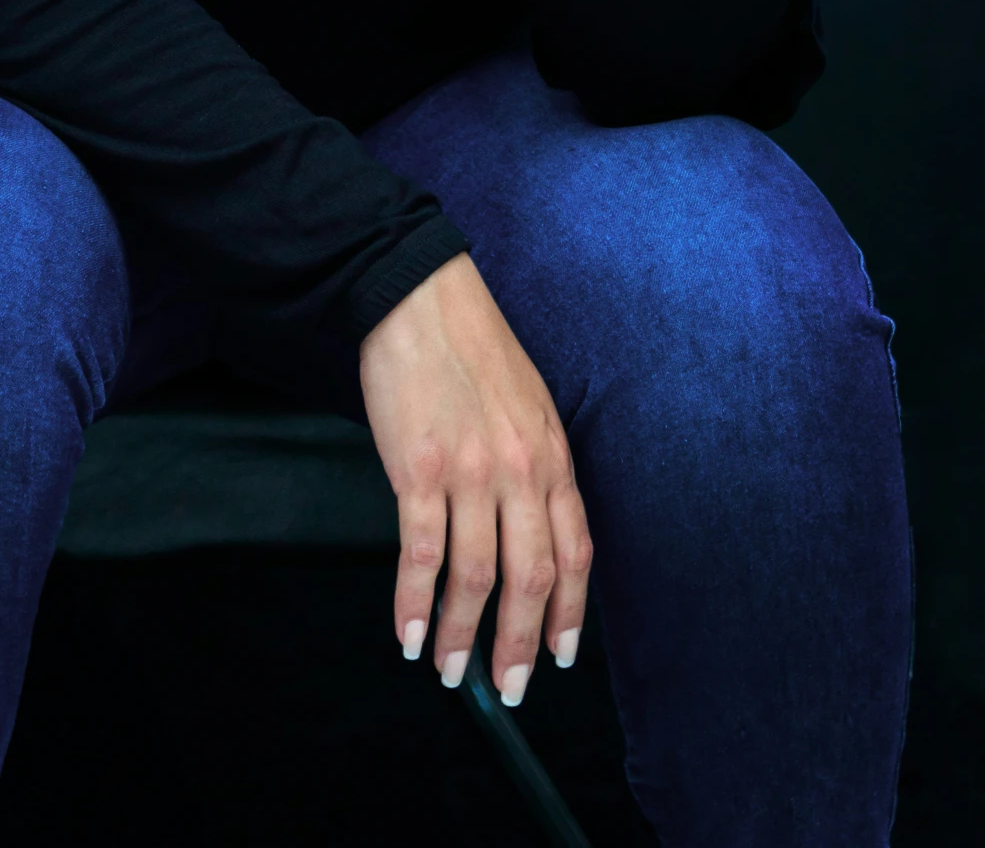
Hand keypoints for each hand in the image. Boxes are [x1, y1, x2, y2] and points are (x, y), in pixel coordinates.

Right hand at [359, 253, 592, 703]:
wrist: (420, 297)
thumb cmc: (471, 347)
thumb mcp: (528, 404)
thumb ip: (533, 465)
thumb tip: (524, 525)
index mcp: (551, 455)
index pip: (575, 552)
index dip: (568, 613)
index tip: (560, 656)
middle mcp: (520, 470)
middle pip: (531, 578)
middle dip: (521, 644)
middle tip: (509, 687)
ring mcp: (470, 471)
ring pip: (477, 576)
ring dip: (464, 634)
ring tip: (451, 670)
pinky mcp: (419, 469)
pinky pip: (421, 553)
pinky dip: (414, 602)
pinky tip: (409, 633)